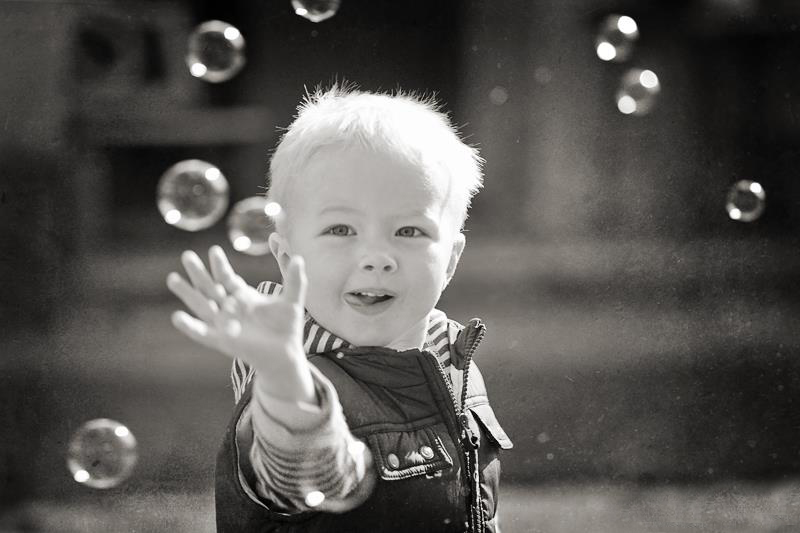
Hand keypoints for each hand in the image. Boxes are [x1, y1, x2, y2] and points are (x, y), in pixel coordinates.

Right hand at [167, 246, 311, 399]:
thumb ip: (294, 277)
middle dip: (198, 272)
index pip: (227, 278)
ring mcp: (224, 324)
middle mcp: (229, 309)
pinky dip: (190, 326)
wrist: (286, 354)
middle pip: (209, 287)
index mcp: (242, 297)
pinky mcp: (223, 341)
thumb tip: (297, 255)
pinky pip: (202, 333)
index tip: (214, 251)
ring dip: (187, 293)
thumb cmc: (287, 327)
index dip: (220, 265)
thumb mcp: (292, 298)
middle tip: (187, 256)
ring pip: (201, 305)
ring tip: (173, 278)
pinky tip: (178, 317)